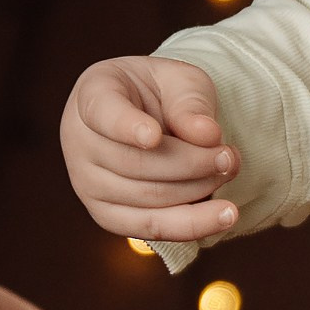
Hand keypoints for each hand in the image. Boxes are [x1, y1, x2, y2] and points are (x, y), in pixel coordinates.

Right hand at [60, 55, 241, 244]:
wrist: (149, 118)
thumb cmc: (163, 94)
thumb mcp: (181, 81)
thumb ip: (191, 102)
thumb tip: (208, 135)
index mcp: (93, 94)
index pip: (104, 113)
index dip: (127, 127)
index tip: (152, 137)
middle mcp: (79, 141)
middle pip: (135, 163)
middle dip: (191, 163)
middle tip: (229, 155)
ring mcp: (87, 183)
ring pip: (147, 198)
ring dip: (198, 190)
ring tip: (230, 172)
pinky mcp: (107, 216)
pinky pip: (150, 228)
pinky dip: (191, 224)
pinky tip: (223, 216)